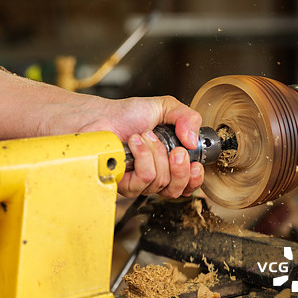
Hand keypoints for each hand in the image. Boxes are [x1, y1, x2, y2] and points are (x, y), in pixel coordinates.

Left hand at [57, 95, 204, 198]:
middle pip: (176, 189)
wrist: (102, 115)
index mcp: (168, 163)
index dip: (194, 179)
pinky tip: (134, 143)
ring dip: (155, 153)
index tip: (195, 164)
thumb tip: (193, 141)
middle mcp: (153, 176)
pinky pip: (143, 178)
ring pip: (160, 181)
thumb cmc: (128, 115)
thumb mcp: (165, 108)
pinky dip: (142, 155)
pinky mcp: (122, 183)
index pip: (187, 185)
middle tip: (174, 149)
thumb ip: (187, 117)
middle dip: (179, 166)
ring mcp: (137, 183)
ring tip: (144, 136)